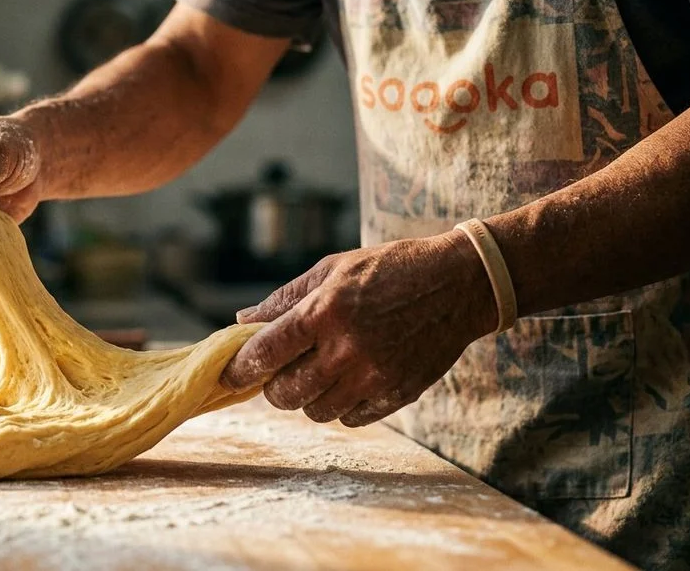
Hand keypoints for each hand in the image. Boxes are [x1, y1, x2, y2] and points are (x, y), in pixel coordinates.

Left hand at [221, 231, 496, 426]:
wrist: (458, 285)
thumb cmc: (388, 269)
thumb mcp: (331, 269)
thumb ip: (284, 299)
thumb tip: (241, 320)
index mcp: (325, 312)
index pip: (265, 353)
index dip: (240, 368)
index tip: (231, 373)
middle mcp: (347, 349)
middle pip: (285, 394)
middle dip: (274, 387)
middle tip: (281, 371)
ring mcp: (374, 376)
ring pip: (316, 412)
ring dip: (308, 397)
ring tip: (320, 371)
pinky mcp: (397, 394)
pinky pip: (350, 418)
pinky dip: (341, 406)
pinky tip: (348, 381)